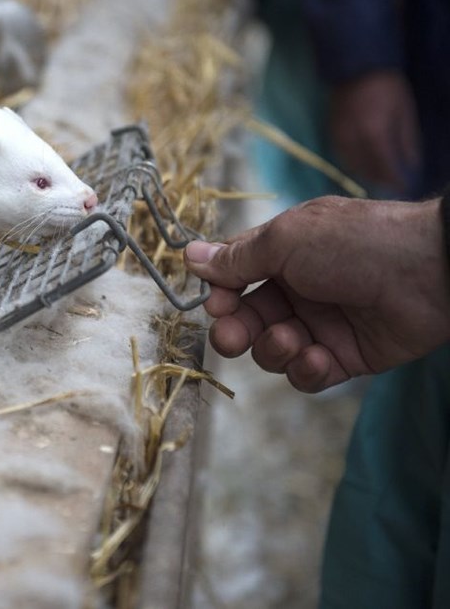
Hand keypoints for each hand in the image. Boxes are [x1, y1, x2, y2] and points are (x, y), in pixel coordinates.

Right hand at [183, 196, 449, 391]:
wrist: (430, 272)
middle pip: (246, 320)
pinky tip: (316, 356)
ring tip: (294, 340)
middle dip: (234, 331)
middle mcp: (298, 290)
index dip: (220, 295)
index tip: (216, 304)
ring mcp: (321, 325)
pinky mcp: (344, 357)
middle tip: (232, 336)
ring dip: (273, 349)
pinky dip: (304, 370)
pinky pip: (307, 374)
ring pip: (271, 350)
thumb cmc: (355, 243)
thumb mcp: (286, 240)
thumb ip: (237, 259)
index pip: (234, 278)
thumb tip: (189, 256)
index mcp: (283, 255)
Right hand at [329, 70, 420, 192]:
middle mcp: (354, 140)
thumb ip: (407, 140)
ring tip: (378, 177)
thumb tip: (412, 165)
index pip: (385, 167)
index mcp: (374, 134)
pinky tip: (362, 164)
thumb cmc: (387, 87)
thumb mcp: (404, 111)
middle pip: (366, 169)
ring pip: (351, 165)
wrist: (357, 68)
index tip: (404, 187)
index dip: (395, 180)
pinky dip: (353, 164)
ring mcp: (339, 137)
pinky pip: (342, 156)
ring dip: (365, 174)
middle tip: (392, 184)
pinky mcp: (331, 133)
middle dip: (380, 179)